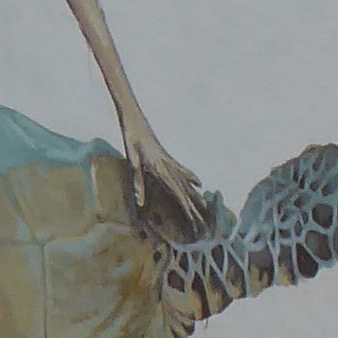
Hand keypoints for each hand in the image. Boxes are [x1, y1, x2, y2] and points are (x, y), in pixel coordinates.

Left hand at [122, 123, 210, 241]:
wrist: (134, 119)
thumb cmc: (131, 137)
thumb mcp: (132, 159)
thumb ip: (138, 180)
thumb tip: (140, 202)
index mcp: (161, 167)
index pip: (177, 190)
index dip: (186, 205)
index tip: (194, 217)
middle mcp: (168, 165)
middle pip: (186, 188)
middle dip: (195, 205)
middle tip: (204, 219)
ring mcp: (169, 161)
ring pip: (187, 181)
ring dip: (197, 195)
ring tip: (206, 206)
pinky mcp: (167, 157)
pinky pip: (183, 172)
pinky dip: (192, 179)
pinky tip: (198, 183)